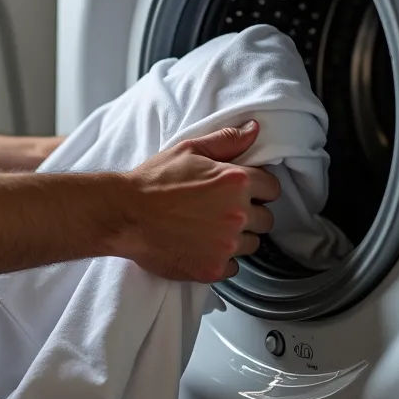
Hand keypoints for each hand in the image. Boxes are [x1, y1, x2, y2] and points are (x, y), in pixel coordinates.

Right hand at [113, 121, 279, 282]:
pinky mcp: (214, 268)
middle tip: (221, 210)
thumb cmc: (154, 181)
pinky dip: (222, 259)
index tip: (242, 191)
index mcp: (236, 182)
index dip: (258, 188)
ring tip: (209, 228)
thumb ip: (226, 140)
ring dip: (237, 237)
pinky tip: (202, 246)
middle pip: (266, 219)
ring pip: (252, 245)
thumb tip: (253, 130)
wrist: (126, 215)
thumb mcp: (189, 150)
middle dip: (249, 214)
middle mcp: (237, 214)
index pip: (272, 188)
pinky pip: (234, 267)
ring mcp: (226, 245)